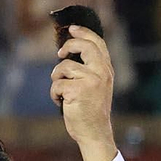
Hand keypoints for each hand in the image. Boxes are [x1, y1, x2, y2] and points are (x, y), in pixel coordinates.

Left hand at [50, 25, 118, 160]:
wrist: (94, 132)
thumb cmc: (90, 110)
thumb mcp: (95, 86)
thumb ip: (89, 69)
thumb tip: (68, 52)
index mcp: (106, 70)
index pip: (97, 43)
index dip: (84, 32)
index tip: (72, 29)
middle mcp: (102, 72)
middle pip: (84, 47)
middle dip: (68, 47)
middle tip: (60, 55)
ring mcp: (91, 81)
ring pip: (64, 68)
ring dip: (56, 80)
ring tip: (61, 93)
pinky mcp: (78, 91)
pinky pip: (57, 85)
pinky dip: (54, 94)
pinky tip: (61, 102)